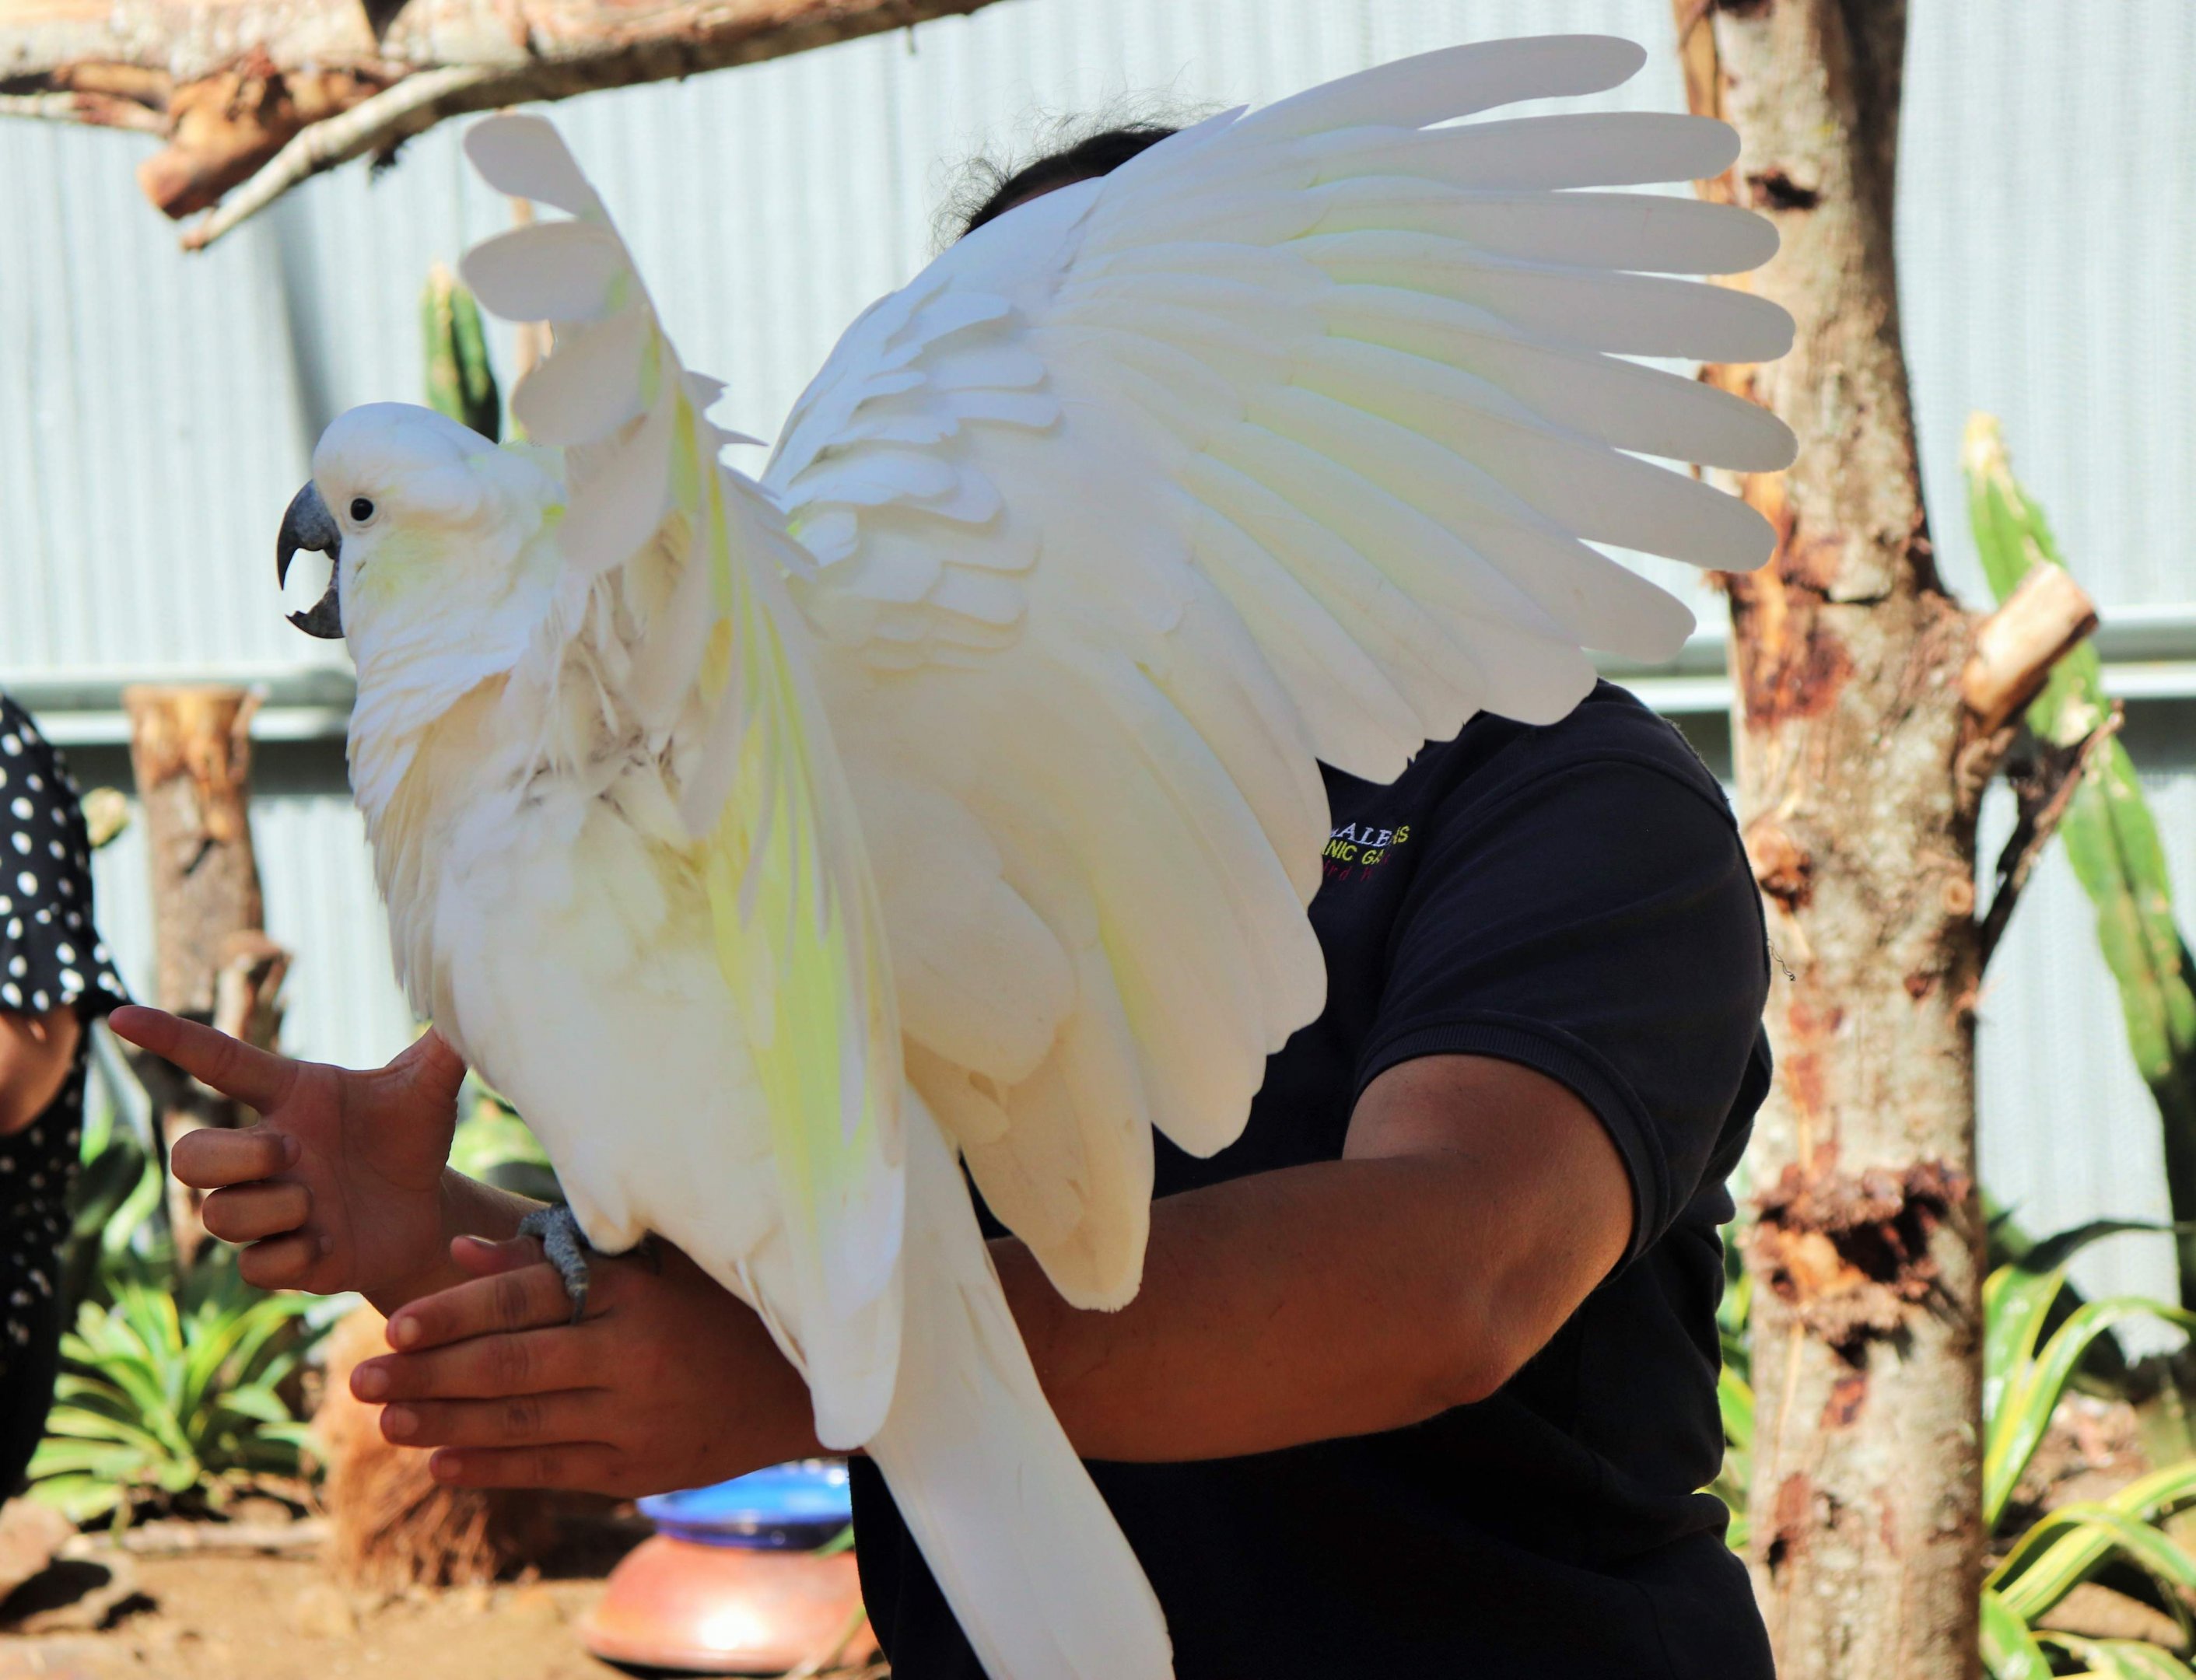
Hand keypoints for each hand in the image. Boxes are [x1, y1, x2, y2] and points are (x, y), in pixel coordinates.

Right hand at [109, 1006, 471, 1301]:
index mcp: (291, 1099)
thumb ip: (441, 1045)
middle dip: (230, 1157)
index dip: (170, 1038)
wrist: (428, 1210)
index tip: (117, 1014)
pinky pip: (252, 1265)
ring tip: (322, 1202)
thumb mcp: (429, 1089)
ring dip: (271, 1207)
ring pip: (216, 1214)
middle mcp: (266, 1152)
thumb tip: (469, 992)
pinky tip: (330, 1242)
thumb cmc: (413, 1140)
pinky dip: (290, 1255)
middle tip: (290, 1153)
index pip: (218, 1062)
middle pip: (186, 1155)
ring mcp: (269, 1210)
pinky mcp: (283, 1261)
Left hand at [352, 1234, 821, 1496]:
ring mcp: (636, 1420)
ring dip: (445, 1425)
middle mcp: (634, 1358)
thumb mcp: (651, 1265)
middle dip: (430, 1375)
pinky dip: (491, 1467)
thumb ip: (556, 1257)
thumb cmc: (712, 1306)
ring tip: (386, 1420)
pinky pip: (549, 1470)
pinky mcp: (638, 1469)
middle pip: (513, 1367)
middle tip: (360, 1378)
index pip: (531, 1298)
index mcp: (635, 1294)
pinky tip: (440, 1462)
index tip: (397, 1325)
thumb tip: (463, 1251)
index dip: (460, 1311)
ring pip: (523, 1424)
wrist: (797, 1388)